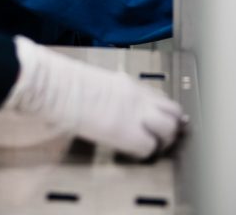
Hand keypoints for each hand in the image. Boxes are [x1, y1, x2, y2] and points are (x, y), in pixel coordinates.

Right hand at [3, 35, 185, 158]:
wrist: (62, 88)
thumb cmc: (68, 83)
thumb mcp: (97, 81)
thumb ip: (112, 91)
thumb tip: (112, 102)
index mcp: (130, 83)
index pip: (162, 98)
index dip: (165, 112)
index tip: (164, 120)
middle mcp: (139, 97)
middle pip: (174, 113)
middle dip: (171, 127)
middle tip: (161, 137)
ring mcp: (137, 114)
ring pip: (169, 130)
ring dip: (162, 141)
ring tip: (149, 147)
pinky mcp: (130, 134)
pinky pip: (150, 148)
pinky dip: (145, 153)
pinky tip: (132, 152)